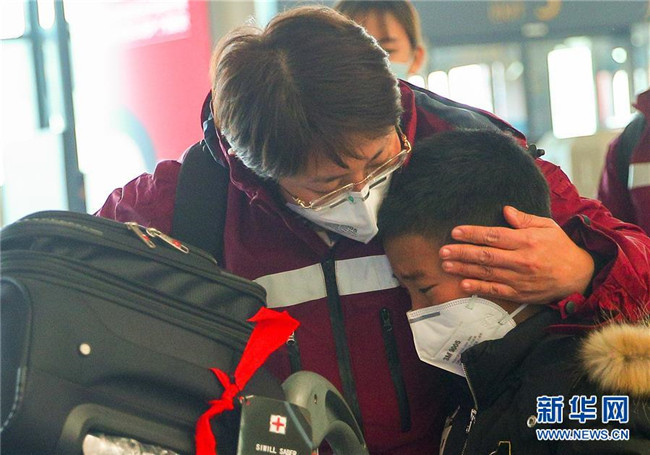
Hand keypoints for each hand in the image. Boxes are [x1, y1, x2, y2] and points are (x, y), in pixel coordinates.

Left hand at [439, 206, 594, 303]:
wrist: (579, 276)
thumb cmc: (561, 247)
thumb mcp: (548, 226)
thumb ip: (525, 219)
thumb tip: (505, 211)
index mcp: (527, 241)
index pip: (494, 236)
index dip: (472, 234)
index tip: (455, 232)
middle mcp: (521, 260)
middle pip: (486, 256)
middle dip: (462, 252)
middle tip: (443, 251)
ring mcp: (519, 279)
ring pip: (487, 273)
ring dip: (464, 269)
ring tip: (446, 265)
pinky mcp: (520, 294)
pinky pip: (495, 291)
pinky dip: (479, 288)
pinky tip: (463, 284)